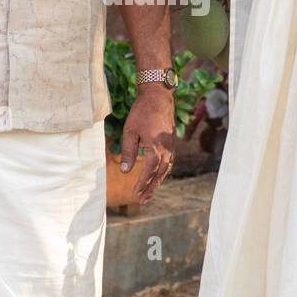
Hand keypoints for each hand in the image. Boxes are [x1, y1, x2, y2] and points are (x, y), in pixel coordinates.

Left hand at [119, 87, 175, 203]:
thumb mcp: (130, 132)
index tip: (134, 193)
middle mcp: (167, 149)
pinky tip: (157, 176)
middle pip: (160, 174)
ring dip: (157, 182)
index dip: (142, 184)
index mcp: (156, 147)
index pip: (149, 171)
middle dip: (151, 188)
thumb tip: (124, 171)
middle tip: (142, 200)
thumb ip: (128, 152)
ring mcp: (171, 146)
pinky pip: (169, 162)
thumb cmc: (142, 112)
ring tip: (149, 193)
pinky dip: (163, 172)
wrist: (158, 96)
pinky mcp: (172, 142)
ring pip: (166, 169)